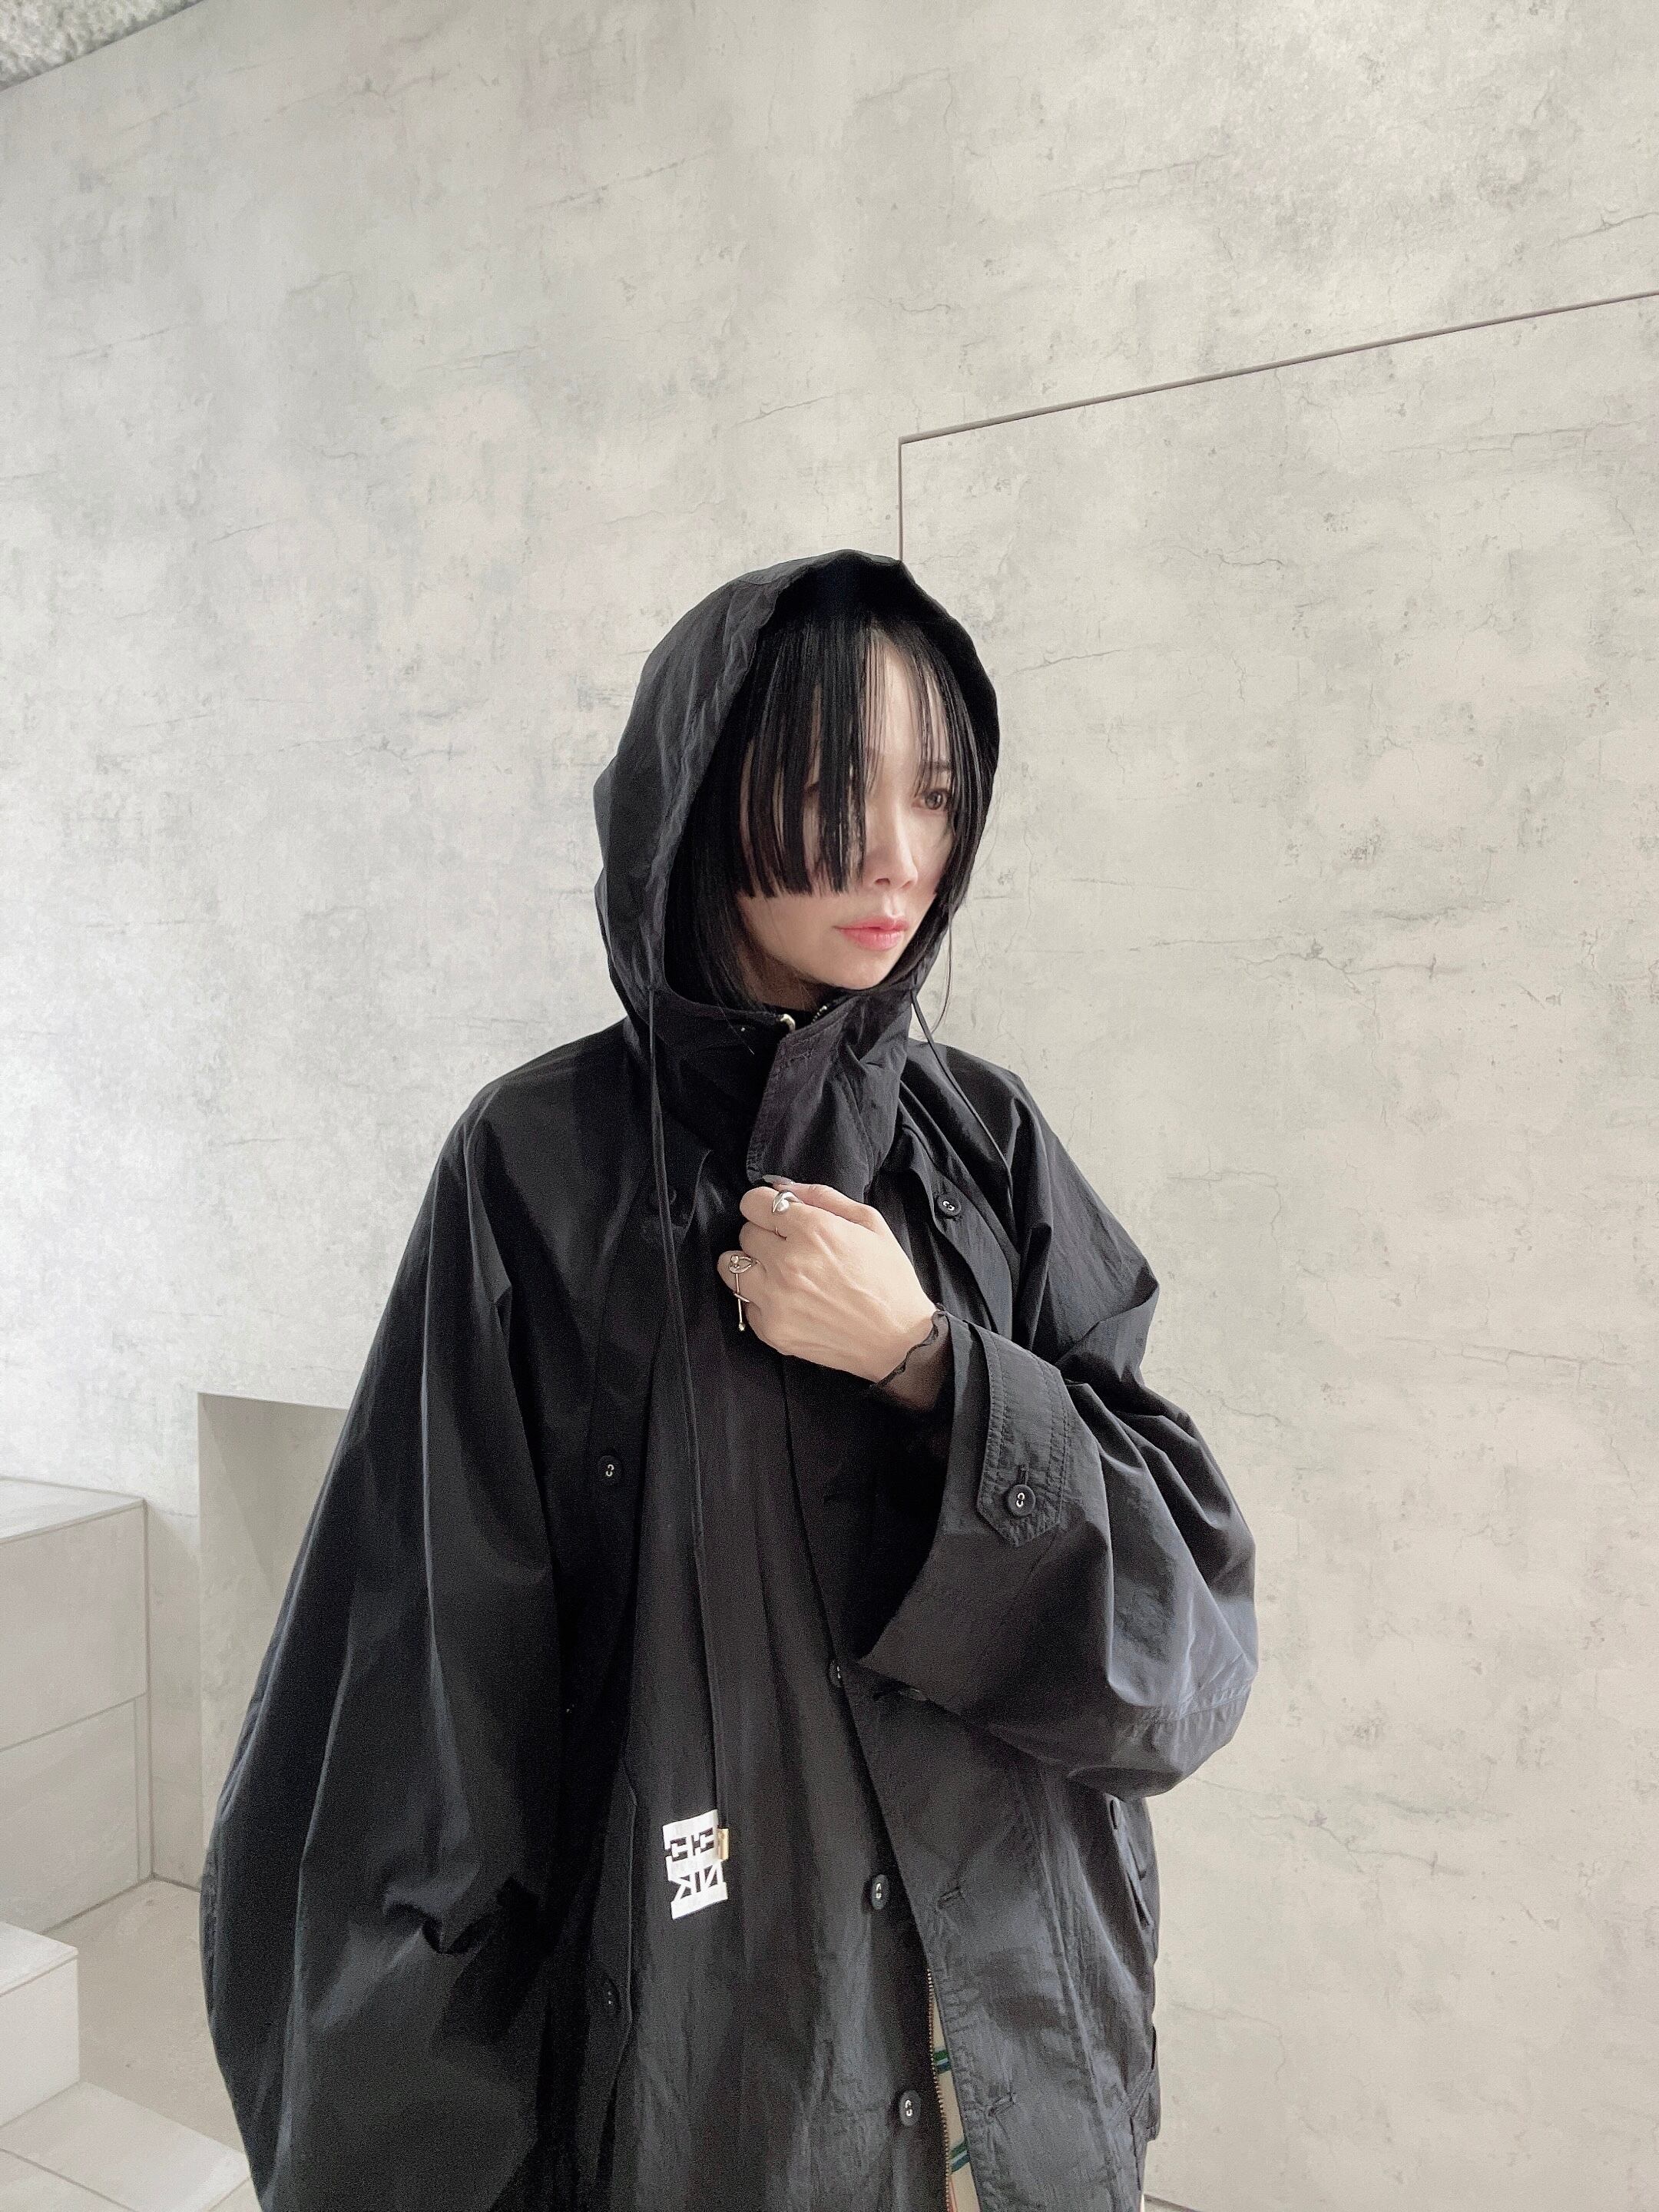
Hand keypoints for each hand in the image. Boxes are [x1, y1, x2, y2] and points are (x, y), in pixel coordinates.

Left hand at [716, 1176, 939, 1388]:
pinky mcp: (772, 1330)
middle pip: (745, 1232)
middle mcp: (787, 1263)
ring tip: (775, 1272)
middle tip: (788, 1247)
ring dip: (749, 1263)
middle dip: (764, 1234)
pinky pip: (745, 1302)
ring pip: (730, 1266)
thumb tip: (781, 1187)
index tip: (777, 1216)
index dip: (765, 1206)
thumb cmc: (888, 1279)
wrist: (899, 1340)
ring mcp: (775, 1299)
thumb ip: (822, 1197)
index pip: (753, 1202)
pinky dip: (760, 1299)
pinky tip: (788, 1301)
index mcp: (813, 1230)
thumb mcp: (869, 1222)